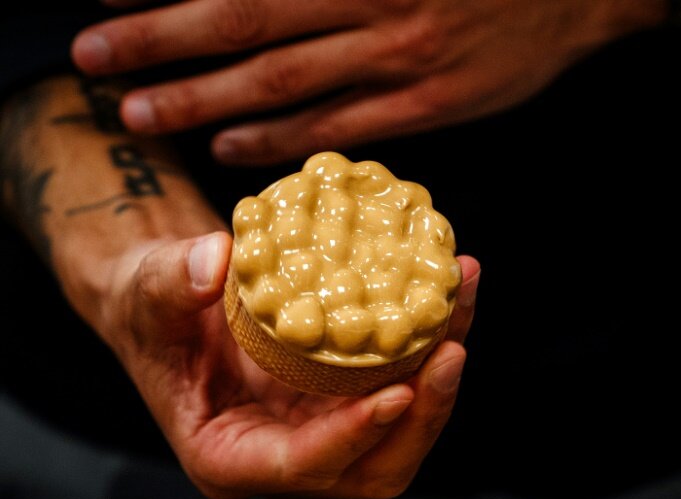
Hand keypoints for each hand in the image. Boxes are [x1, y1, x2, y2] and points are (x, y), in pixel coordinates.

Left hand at [72, 0, 667, 165]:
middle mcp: (373, 4)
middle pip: (245, 27)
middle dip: (160, 44)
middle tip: (96, 61)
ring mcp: (401, 59)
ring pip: (283, 86)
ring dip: (202, 99)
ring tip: (142, 112)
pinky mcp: (428, 105)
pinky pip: (338, 128)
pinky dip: (277, 140)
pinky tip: (227, 147)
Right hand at [100, 231, 479, 498]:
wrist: (177, 302)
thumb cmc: (152, 312)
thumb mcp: (147, 294)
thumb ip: (170, 282)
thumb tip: (215, 260)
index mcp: (231, 454)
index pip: (300, 466)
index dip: (351, 437)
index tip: (397, 395)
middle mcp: (288, 452)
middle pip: (373, 463)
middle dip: (422, 415)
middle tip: (452, 349)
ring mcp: (324, 425)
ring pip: (403, 424)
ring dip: (440, 370)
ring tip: (460, 297)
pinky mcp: (347, 392)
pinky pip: (403, 379)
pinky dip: (431, 338)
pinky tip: (448, 287)